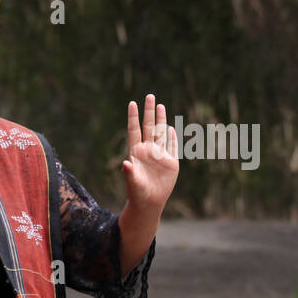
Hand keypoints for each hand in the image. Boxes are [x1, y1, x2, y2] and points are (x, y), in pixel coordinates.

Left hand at [123, 94, 178, 211]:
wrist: (148, 202)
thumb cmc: (137, 193)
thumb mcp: (132, 182)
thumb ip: (129, 172)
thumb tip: (125, 164)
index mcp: (136, 152)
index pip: (134, 130)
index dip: (133, 116)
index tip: (132, 103)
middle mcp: (148, 150)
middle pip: (148, 126)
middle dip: (149, 111)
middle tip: (149, 95)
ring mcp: (159, 154)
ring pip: (161, 132)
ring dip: (161, 119)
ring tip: (160, 105)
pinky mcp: (170, 162)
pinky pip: (172, 146)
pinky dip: (172, 136)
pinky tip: (171, 127)